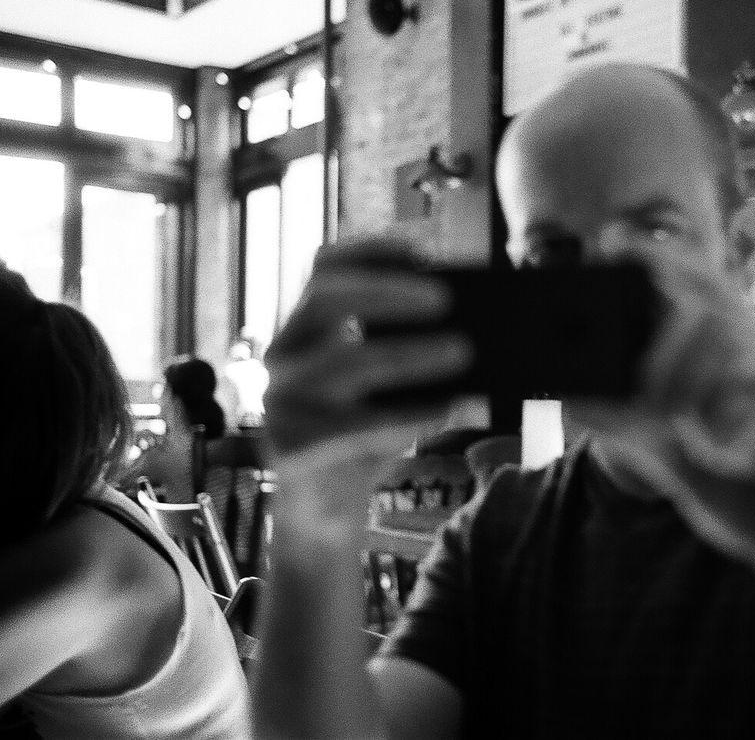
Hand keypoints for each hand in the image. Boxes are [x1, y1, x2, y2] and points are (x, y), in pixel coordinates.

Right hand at [263, 238, 471, 517]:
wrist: (325, 510)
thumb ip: (408, 347)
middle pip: (325, 298)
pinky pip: (357, 426)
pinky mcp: (291, 448)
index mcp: (303, 327)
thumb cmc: (363, 435)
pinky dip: (410, 415)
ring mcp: (280, 401)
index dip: (370, 249)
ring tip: (464, 351)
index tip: (423, 245)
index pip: (323, 267)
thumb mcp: (387, 383)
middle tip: (446, 298)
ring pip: (347, 363)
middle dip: (387, 290)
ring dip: (412, 354)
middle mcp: (282, 355)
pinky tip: (451, 410)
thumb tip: (473, 319)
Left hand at [572, 251, 754, 601]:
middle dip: (663, 365)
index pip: (709, 293)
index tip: (614, 240)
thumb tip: (572, 398)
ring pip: (727, 374)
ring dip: (700, 420)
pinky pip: (753, 429)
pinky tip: (750, 469)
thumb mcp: (683, 463)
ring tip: (711, 454)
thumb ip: (635, 427)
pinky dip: (733, 454)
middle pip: (710, 325)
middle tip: (655, 412)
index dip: (665, 260)